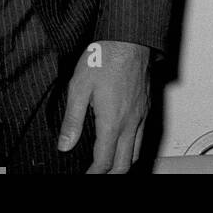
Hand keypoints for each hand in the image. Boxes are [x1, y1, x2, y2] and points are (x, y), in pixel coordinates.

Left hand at [59, 39, 151, 173]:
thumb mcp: (79, 86)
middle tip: (96, 174)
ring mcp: (142, 113)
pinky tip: (123, 138)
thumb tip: (65, 145)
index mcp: (112, 121)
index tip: (85, 176)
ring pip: (137, 151)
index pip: (105, 161)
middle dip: (110, 174)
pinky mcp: (147, 104)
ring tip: (110, 163)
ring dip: (124, 162)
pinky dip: (133, 145)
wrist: (130, 36)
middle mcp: (131, 121)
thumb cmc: (105, 56)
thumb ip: (72, 119)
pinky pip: (143, 133)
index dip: (93, 174)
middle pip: (125, 163)